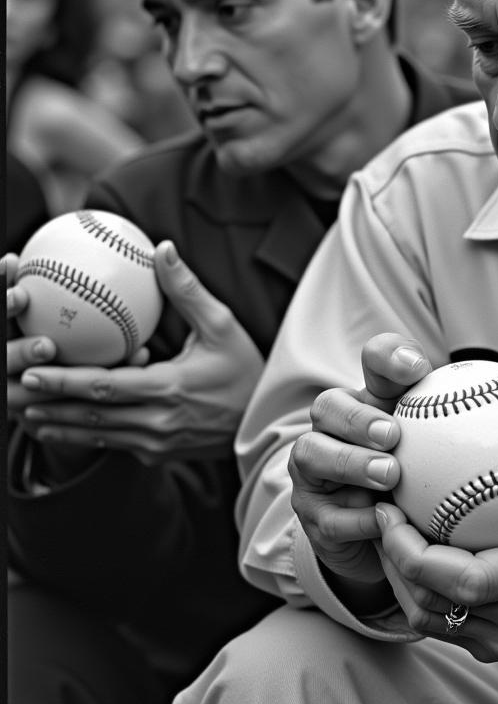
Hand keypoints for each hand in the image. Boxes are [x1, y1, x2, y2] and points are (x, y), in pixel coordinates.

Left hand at [9, 240, 264, 464]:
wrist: (267, 422)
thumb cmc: (246, 369)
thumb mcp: (223, 326)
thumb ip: (187, 291)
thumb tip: (162, 249)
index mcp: (170, 388)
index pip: (105, 386)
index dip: (64, 381)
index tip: (31, 371)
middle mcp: (159, 421)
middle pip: (90, 416)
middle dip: (46, 406)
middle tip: (11, 393)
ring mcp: (157, 442)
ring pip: (96, 436)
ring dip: (57, 425)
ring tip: (25, 414)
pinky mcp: (158, 454)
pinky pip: (113, 445)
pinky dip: (83, 437)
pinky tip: (60, 427)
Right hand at [288, 333, 431, 605]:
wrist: (382, 536)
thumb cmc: (425, 481)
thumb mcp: (449, 454)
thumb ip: (476, 430)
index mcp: (372, 398)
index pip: (376, 361)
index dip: (391, 356)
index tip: (418, 367)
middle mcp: (334, 427)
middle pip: (329, 405)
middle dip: (358, 416)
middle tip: (393, 434)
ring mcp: (315, 469)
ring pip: (313, 453)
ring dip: (350, 463)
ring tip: (388, 474)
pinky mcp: (311, 512)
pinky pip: (327, 513)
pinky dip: (356, 517)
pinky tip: (382, 521)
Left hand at [374, 448, 497, 669]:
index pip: (468, 580)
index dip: (416, 551)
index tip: (393, 509)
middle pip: (433, 600)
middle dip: (393, 557)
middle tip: (378, 508)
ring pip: (425, 616)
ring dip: (394, 573)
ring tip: (381, 527)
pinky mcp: (483, 647)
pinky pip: (433, 622)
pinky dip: (410, 587)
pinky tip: (399, 550)